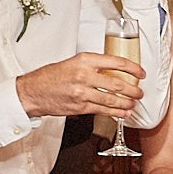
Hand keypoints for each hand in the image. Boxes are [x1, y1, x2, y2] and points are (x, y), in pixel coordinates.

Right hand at [17, 53, 144, 119]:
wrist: (32, 92)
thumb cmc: (50, 77)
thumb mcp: (72, 63)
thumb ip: (91, 66)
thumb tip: (112, 71)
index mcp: (84, 60)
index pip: (116, 62)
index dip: (133, 68)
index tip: (141, 73)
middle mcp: (84, 75)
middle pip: (117, 83)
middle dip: (133, 90)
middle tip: (140, 92)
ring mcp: (82, 93)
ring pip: (112, 99)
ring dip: (127, 103)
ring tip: (134, 103)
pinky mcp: (80, 107)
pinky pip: (103, 111)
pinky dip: (116, 113)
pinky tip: (124, 113)